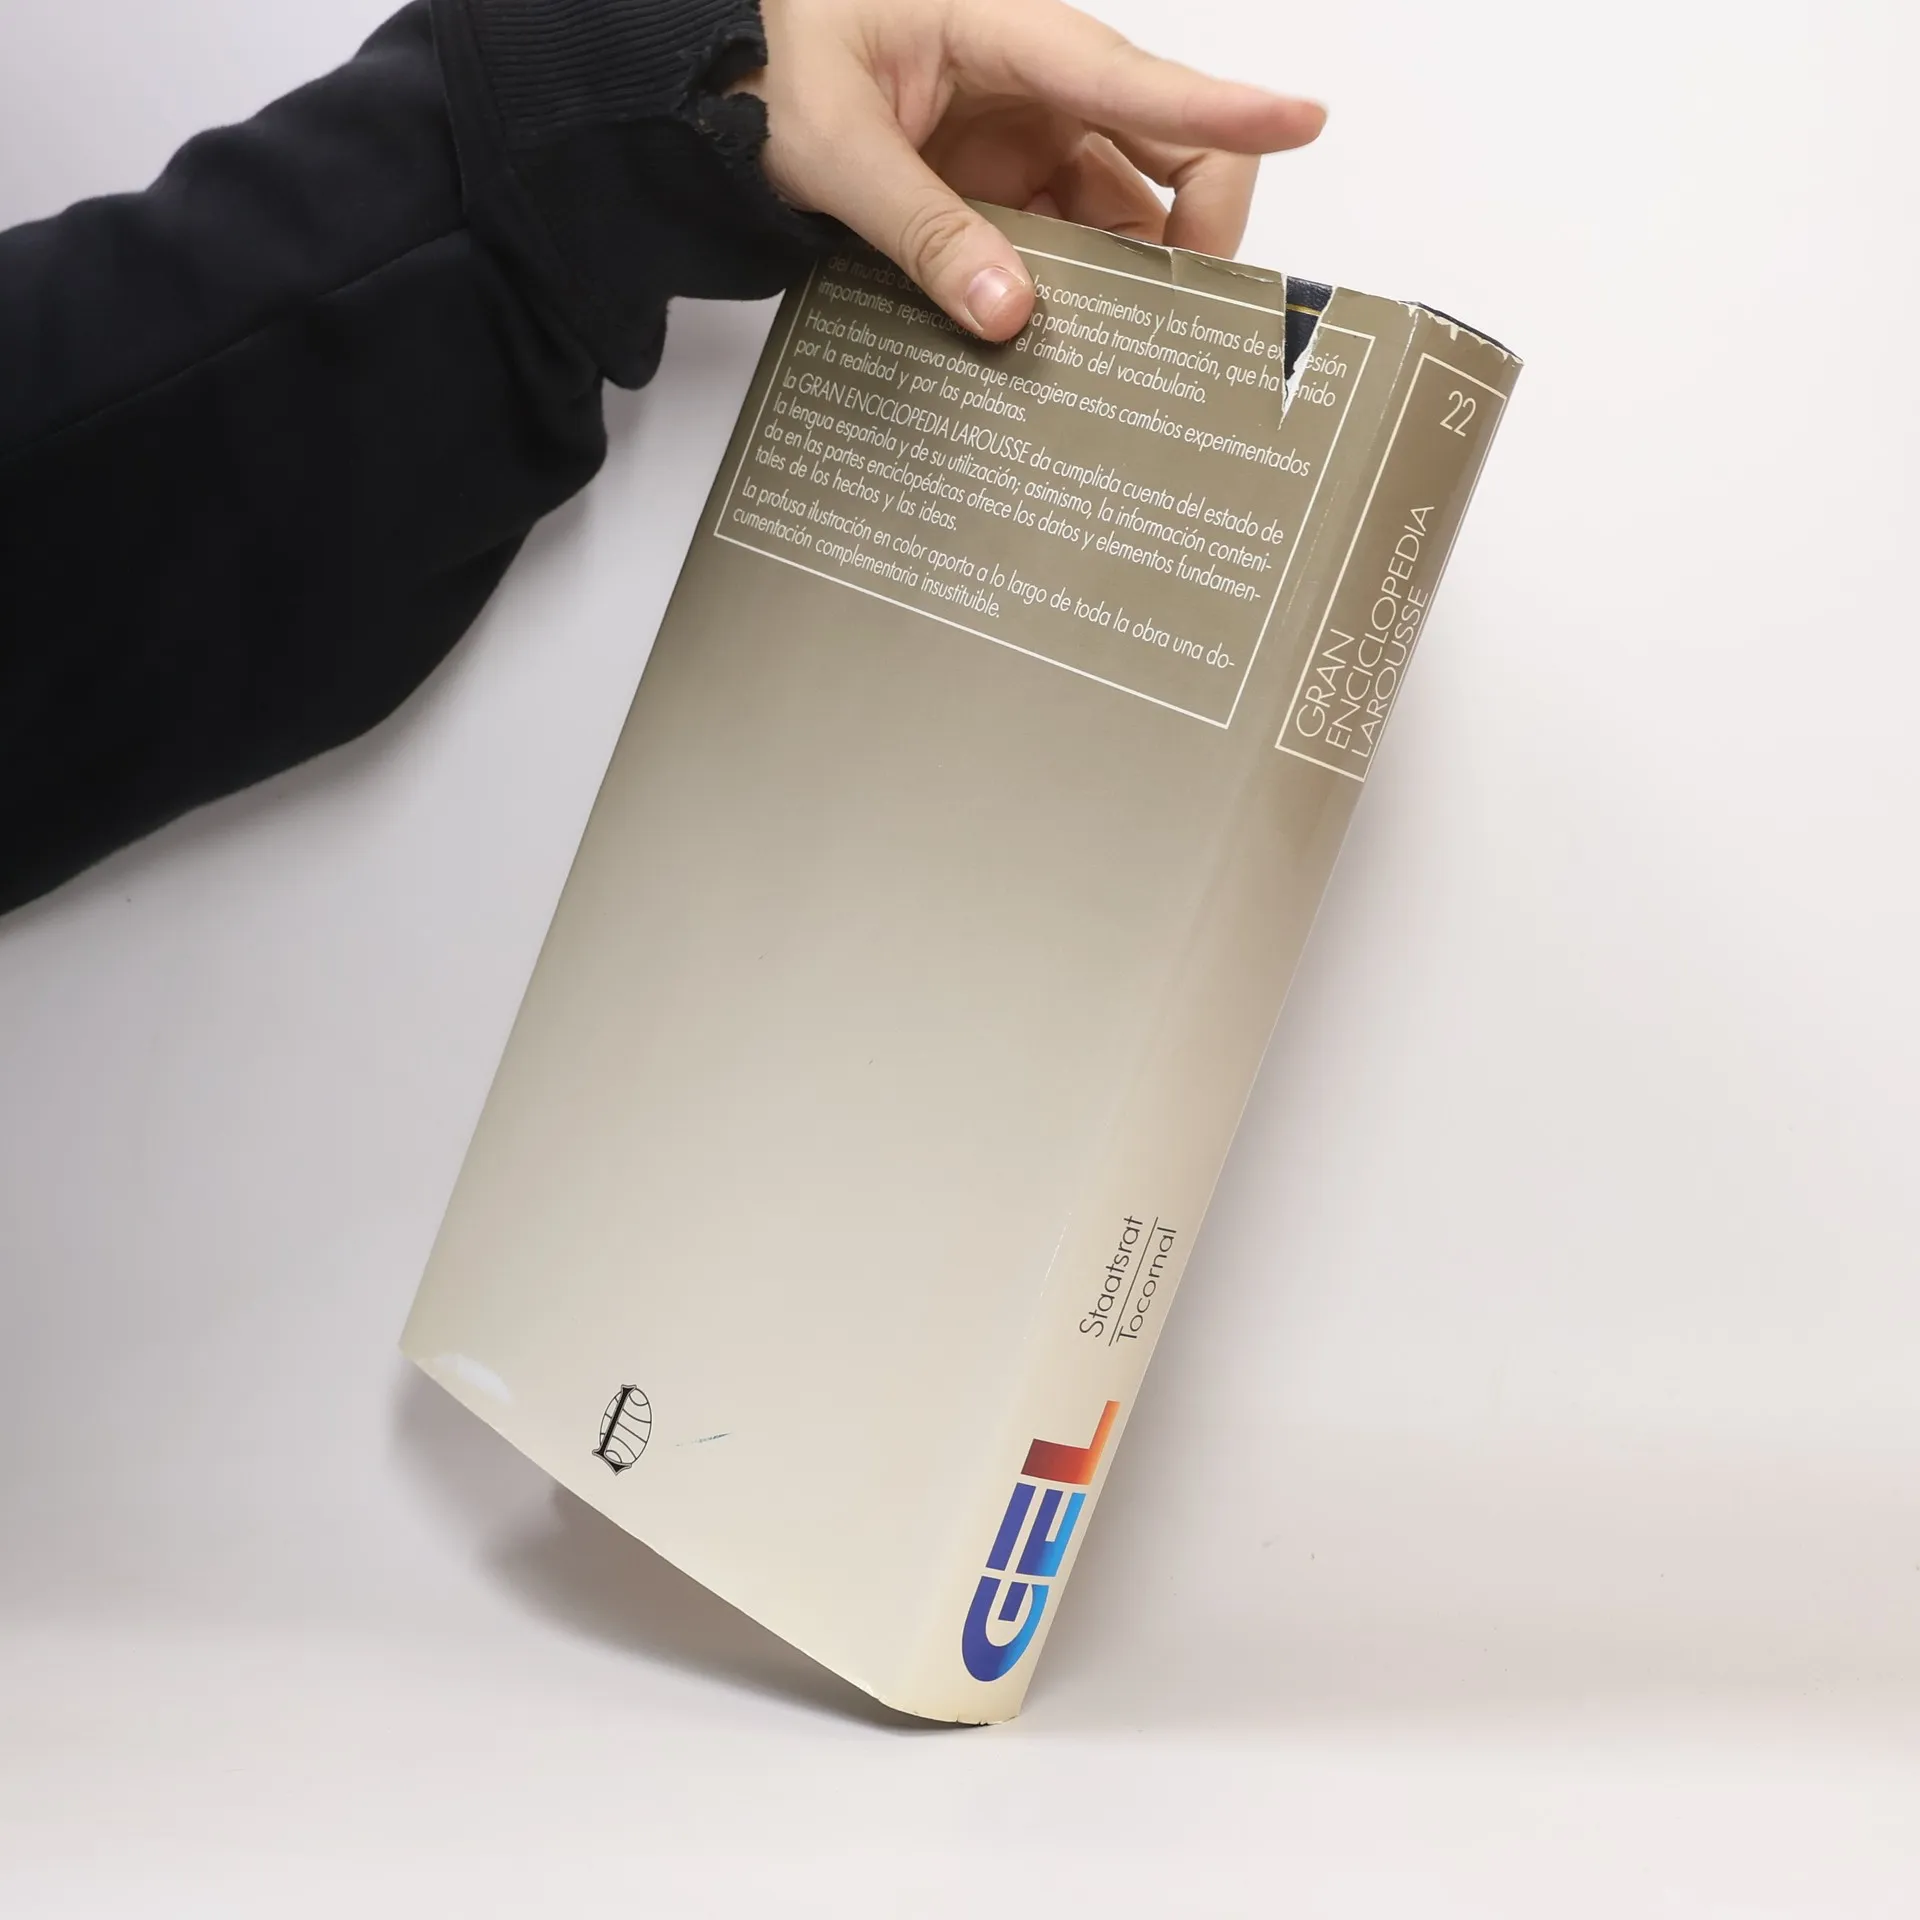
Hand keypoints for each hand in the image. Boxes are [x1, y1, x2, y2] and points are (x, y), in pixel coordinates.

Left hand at [733, 0, 1325, 341]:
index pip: (1136, 76)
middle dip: (1190, 235)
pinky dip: (1074, 289)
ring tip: (1114, 354)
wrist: (712, 70)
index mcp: (1004, 29)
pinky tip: (1060, 337)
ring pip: (1123, 210)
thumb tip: (1011, 314)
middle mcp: (1037, 78)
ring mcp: (1026, 131)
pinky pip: (1068, 237)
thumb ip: (924, 232)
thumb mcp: (835, 149)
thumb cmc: (764, 62)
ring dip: (1127, 280)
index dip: (1229, 105)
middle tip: (1186, 329)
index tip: (1307, 120)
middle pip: (1165, 148)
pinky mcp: (1005, 178)